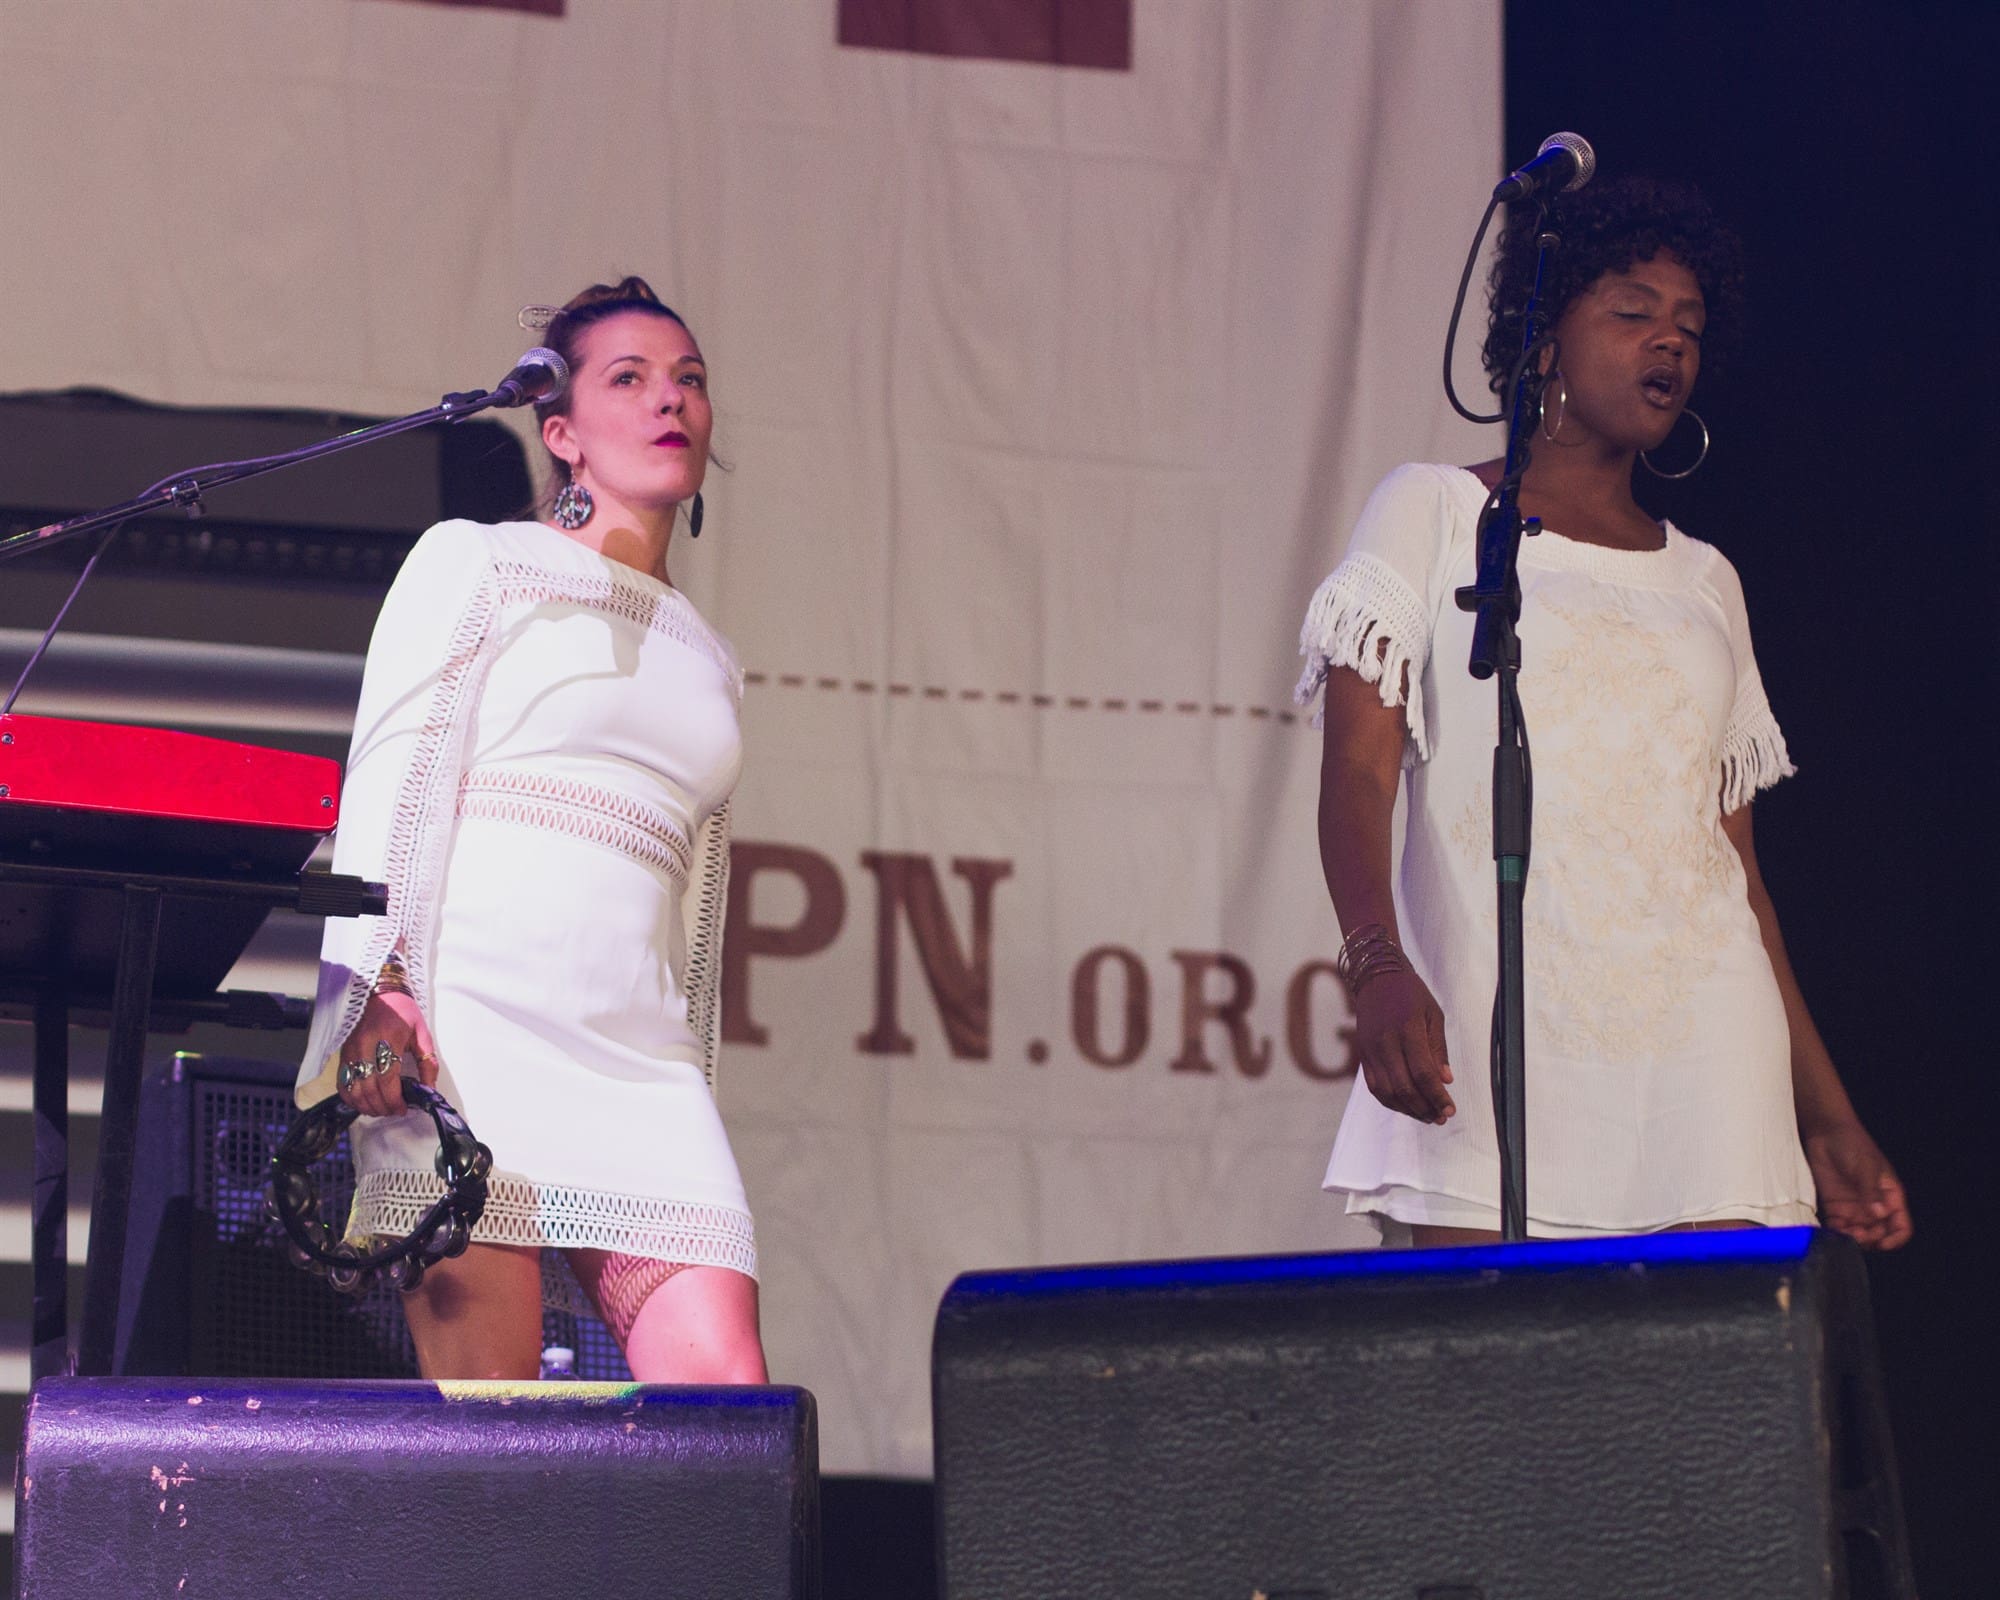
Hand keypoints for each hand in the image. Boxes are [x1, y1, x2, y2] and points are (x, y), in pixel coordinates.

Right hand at [337, 990, 441, 1117]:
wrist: (376, 991)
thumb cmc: (402, 1011)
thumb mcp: (421, 1032)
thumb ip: (427, 1061)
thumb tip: (430, 1088)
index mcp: (387, 1040)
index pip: (387, 1079)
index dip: (394, 1100)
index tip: (403, 1109)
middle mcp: (364, 1048)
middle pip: (369, 1089)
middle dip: (382, 1106)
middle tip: (394, 1111)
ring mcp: (350, 1053)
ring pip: (353, 1090)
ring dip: (367, 1106)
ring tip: (382, 1109)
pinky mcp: (342, 1055)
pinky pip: (342, 1083)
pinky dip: (351, 1098)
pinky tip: (364, 1102)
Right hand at [1353, 969, 1454, 1124]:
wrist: (1375, 978)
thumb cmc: (1410, 993)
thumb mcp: (1433, 1015)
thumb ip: (1438, 1049)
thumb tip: (1446, 1080)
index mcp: (1407, 1029)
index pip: (1423, 1072)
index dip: (1437, 1096)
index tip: (1450, 1109)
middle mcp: (1386, 1042)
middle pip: (1404, 1087)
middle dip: (1425, 1107)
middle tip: (1441, 1117)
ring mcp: (1371, 1050)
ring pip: (1387, 1092)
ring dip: (1408, 1109)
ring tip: (1426, 1115)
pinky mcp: (1363, 1055)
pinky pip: (1375, 1087)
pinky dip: (1390, 1101)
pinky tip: (1406, 1106)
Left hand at [1804, 1119, 1911, 1249]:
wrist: (1825, 1132)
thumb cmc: (1852, 1144)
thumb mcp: (1866, 1167)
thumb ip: (1871, 1191)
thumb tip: (1880, 1214)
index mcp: (1890, 1197)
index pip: (1901, 1226)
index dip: (1895, 1239)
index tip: (1882, 1243)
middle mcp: (1874, 1207)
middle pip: (1880, 1235)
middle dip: (1872, 1240)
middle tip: (1858, 1235)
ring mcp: (1854, 1208)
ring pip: (1859, 1235)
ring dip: (1854, 1240)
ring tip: (1845, 1233)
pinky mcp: (1835, 1207)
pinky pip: (1839, 1227)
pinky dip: (1837, 1233)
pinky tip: (1831, 1232)